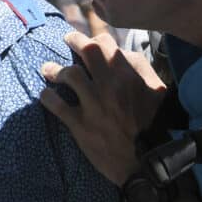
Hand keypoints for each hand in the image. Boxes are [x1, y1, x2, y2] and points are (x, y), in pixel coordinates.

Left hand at [39, 31, 166, 185]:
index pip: (106, 44)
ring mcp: (95, 105)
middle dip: (74, 40)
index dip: (95, 39)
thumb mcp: (156, 91)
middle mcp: (111, 86)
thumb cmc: (153, 124)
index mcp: (129, 76)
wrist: (147, 162)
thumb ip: (140, 68)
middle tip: (67, 40)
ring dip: (56, 69)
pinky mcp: (81, 125)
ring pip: (69, 75)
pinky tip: (45, 94)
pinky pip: (57, 105)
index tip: (89, 42)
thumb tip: (121, 52)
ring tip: (48, 69)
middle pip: (87, 51)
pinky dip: (48, 97)